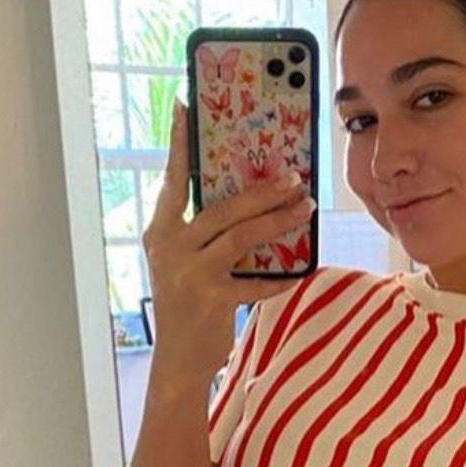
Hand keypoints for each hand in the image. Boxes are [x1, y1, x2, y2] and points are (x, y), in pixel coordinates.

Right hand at [142, 99, 313, 384]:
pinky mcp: (212, 301)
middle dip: (262, 191)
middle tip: (294, 178)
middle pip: (223, 208)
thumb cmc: (186, 305)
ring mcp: (190, 275)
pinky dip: (280, 277)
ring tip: (305, 208)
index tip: (185, 107)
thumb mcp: (182, 262)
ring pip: (242, 237)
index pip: (173, 180)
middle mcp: (170, 248)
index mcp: (160, 232)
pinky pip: (256, 282)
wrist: (177, 360)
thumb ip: (202, 233)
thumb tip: (248, 200)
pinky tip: (301, 269)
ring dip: (278, 221)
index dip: (179, 144)